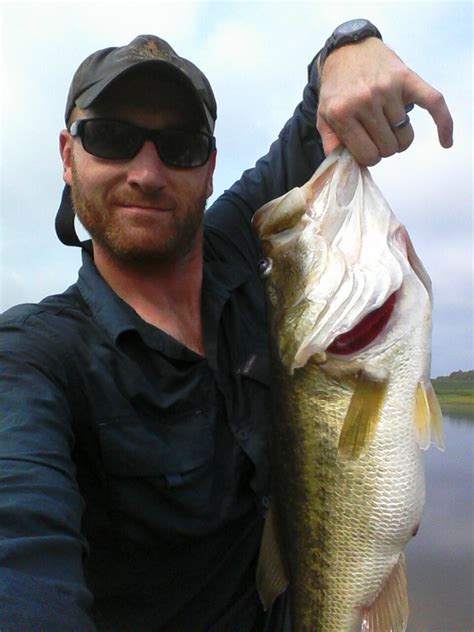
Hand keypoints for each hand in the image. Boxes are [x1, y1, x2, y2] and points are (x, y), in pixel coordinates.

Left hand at [316, 37, 452, 165]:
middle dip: (383, 148)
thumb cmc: (337, 88)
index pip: (368, 156)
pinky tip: (445, 141)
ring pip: (405, 136)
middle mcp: (365, 100)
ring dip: (399, 138)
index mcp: (342, 113)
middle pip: (388, 148)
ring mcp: (388, 88)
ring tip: (388, 126)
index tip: (366, 149)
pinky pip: (433, 103)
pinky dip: (443, 124)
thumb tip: (348, 169)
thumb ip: (332, 145)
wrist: (348, 50)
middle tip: (375, 136)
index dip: (369, 158)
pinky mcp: (407, 78)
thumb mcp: (323, 117)